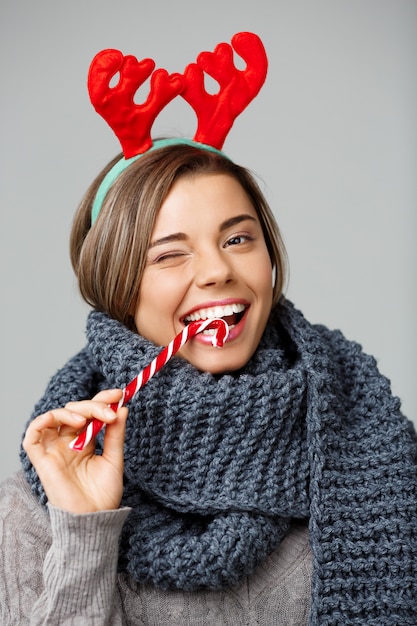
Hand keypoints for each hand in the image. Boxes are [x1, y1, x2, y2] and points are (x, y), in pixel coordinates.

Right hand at [22, 389, 127, 513]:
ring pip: (54, 417)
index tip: (119, 394)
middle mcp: (68, 442)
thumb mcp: (114, 459)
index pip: (89, 412)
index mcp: (84, 441)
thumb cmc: (104, 494)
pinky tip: (64, 420)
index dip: (101, 400)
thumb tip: (122, 408)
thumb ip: (115, 434)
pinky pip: (32, 436)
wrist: (95, 519)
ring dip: (71, 411)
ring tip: (88, 418)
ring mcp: (54, 450)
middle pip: (74, 411)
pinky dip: (42, 421)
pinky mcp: (42, 460)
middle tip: (110, 411)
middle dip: (93, 405)